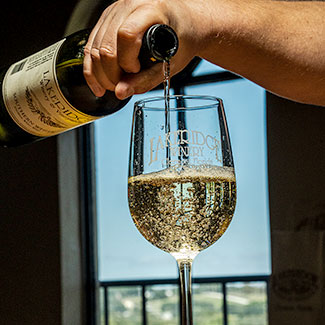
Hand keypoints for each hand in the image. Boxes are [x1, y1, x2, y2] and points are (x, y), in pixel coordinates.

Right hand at [83, 0, 213, 98]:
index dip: (127, 61)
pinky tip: (99, 84)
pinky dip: (92, 68)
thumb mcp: (171, 62)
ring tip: (115, 86)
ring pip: (94, 47)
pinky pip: (91, 46)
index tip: (136, 71)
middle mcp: (129, 5)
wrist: (184, 23)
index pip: (127, 36)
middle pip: (106, 45)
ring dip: (101, 74)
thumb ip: (146, 79)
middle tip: (122, 86)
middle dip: (111, 75)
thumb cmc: (183, 39)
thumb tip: (121, 92)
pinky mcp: (106, 19)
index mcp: (151, 9)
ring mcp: (115, 11)